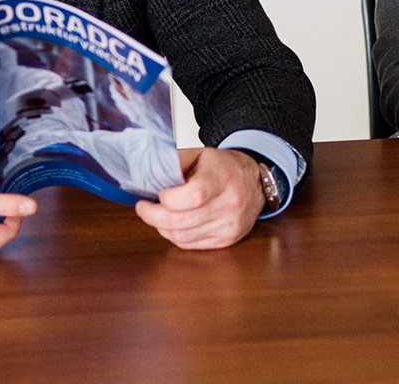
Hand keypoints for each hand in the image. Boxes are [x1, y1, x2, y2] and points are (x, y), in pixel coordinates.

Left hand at [135, 148, 264, 249]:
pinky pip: (190, 244)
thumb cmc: (223, 167)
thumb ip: (175, 162)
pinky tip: (174, 224)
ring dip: (163, 227)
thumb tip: (147, 175)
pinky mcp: (228, 239)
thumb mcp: (200, 154)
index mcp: (222, 177)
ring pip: (182, 237)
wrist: (254, 182)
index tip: (158, 194)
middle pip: (181, 221)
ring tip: (158, 214)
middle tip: (143, 208)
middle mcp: (230, 203)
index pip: (192, 196)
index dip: (168, 199)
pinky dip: (176, 236)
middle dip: (153, 216)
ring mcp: (230, 224)